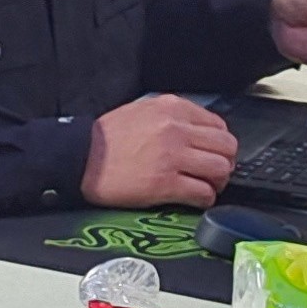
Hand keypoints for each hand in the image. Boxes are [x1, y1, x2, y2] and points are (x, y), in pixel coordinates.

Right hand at [86, 93, 237, 208]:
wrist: (80, 157)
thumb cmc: (107, 138)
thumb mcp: (143, 110)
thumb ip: (173, 117)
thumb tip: (197, 132)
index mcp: (172, 108)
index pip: (218, 124)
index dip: (220, 143)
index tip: (214, 153)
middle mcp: (176, 129)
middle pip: (226, 146)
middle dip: (225, 162)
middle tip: (214, 172)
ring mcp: (172, 157)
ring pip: (220, 169)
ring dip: (217, 182)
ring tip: (205, 186)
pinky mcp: (165, 184)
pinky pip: (203, 193)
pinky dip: (205, 199)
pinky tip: (195, 199)